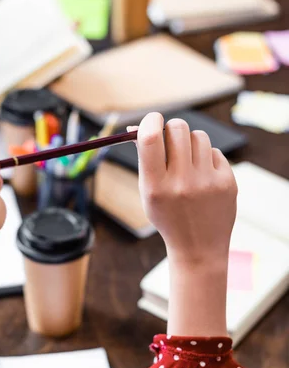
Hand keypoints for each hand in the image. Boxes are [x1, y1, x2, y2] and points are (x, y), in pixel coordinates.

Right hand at [132, 112, 237, 336]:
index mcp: (155, 187)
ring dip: (190, 144)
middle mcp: (181, 183)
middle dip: (172, 128)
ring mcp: (207, 183)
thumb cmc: (168, 216)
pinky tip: (203, 179)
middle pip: (178, 129)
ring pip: (198, 137)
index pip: (151, 138)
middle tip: (170, 137)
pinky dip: (207, 160)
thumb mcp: (148, 193)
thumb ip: (146, 161)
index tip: (152, 119)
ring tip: (188, 163)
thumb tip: (140, 127)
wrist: (198, 248)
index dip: (150, 121)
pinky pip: (215, 153)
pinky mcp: (227, 182)